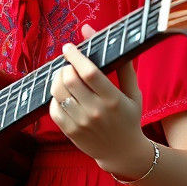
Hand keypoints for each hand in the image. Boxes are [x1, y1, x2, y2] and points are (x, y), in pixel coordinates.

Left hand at [49, 24, 152, 178]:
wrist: (122, 152)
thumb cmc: (128, 117)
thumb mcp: (133, 92)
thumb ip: (121, 63)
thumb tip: (94, 34)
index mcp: (113, 99)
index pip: (89, 71)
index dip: (75, 55)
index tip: (68, 46)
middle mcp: (96, 111)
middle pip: (69, 79)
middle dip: (65, 66)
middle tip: (68, 65)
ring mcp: (81, 123)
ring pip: (58, 92)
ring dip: (57, 79)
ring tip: (64, 76)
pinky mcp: (70, 132)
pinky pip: (53, 108)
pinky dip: (55, 97)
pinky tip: (63, 94)